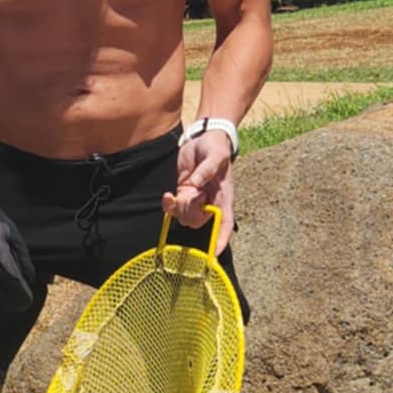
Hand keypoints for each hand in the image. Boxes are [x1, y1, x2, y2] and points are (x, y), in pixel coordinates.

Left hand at [162, 132, 234, 251]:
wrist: (202, 138)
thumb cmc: (215, 147)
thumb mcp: (216, 155)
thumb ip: (208, 168)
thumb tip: (197, 183)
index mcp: (223, 197)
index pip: (225, 223)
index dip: (221, 239)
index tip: (216, 253)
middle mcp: (210, 202)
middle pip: (198, 222)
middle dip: (190, 212)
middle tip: (193, 193)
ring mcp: (195, 199)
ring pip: (184, 218)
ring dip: (178, 208)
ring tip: (183, 188)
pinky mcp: (182, 194)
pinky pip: (172, 209)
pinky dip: (168, 205)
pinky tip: (168, 195)